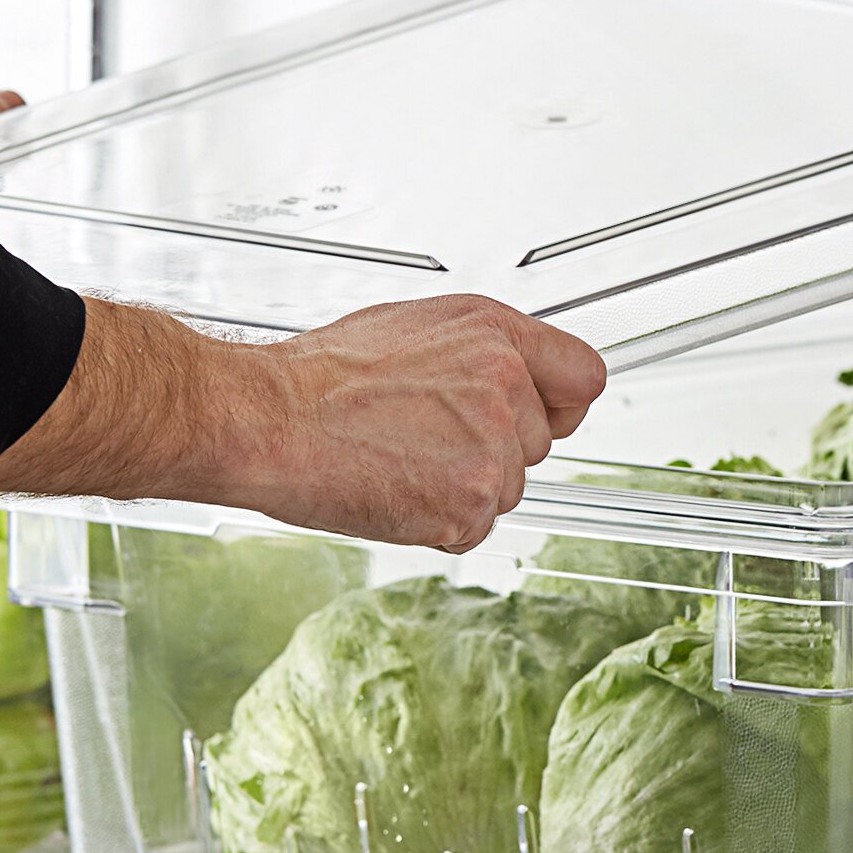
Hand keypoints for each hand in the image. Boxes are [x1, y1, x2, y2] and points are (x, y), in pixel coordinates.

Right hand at [0, 294, 608, 553]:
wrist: (267, 418)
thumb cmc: (323, 376)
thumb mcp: (415, 327)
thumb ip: (484, 350)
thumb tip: (521, 374)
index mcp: (496, 333)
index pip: (585, 378)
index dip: (557, 402)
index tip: (536, 413)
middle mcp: (506, 386)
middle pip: (540, 442)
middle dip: (494, 447)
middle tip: (424, 435)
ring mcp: (492, 449)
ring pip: (509, 488)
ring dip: (463, 486)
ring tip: (400, 456)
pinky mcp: (470, 506)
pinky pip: (476, 526)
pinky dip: (439, 520)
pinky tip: (394, 487)